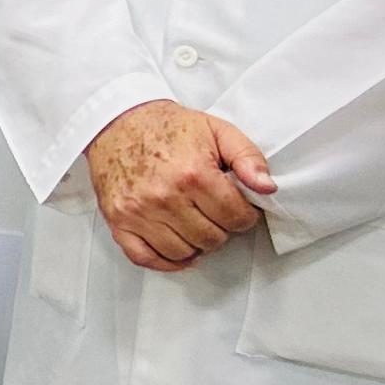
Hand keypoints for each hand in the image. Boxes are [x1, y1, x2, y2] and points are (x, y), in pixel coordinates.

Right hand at [84, 99, 276, 271]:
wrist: (117, 122)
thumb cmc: (167, 128)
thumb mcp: (217, 130)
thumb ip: (248, 157)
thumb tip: (267, 188)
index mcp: (193, 174)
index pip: (236, 218)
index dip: (245, 215)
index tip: (239, 208)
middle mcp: (164, 196)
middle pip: (211, 239)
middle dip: (221, 229)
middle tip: (216, 212)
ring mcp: (138, 211)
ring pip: (182, 252)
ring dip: (196, 244)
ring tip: (196, 224)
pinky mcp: (118, 221)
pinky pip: (145, 258)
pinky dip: (166, 262)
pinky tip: (179, 251)